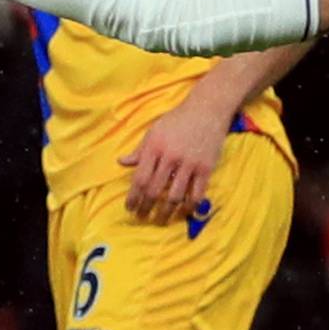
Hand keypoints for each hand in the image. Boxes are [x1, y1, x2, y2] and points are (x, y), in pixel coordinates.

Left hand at [121, 94, 230, 222]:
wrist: (207, 110)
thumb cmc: (176, 121)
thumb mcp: (153, 131)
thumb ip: (139, 150)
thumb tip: (121, 162)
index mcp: (154, 148)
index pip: (139, 179)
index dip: (133, 197)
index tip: (129, 208)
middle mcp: (170, 157)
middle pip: (154, 190)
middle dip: (146, 207)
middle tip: (142, 217)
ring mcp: (189, 163)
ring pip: (174, 196)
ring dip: (166, 212)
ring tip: (160, 220)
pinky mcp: (206, 168)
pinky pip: (197, 194)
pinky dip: (189, 206)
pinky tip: (183, 212)